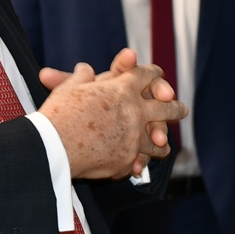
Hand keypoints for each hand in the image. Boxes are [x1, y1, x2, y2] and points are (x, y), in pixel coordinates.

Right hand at [38, 58, 187, 179]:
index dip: (153, 74)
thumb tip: (85, 69)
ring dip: (161, 139)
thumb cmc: (59, 112)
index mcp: (123, 88)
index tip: (157, 76)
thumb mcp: (69, 87)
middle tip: (181, 110)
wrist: (53, 145)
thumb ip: (82, 76)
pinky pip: (139, 160)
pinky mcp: (127, 159)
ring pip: (157, 138)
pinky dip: (139, 162)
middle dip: (174, 108)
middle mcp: (135, 111)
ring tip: (164, 142)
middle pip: (165, 107)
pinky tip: (142, 164)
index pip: (147, 75)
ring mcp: (134, 137)